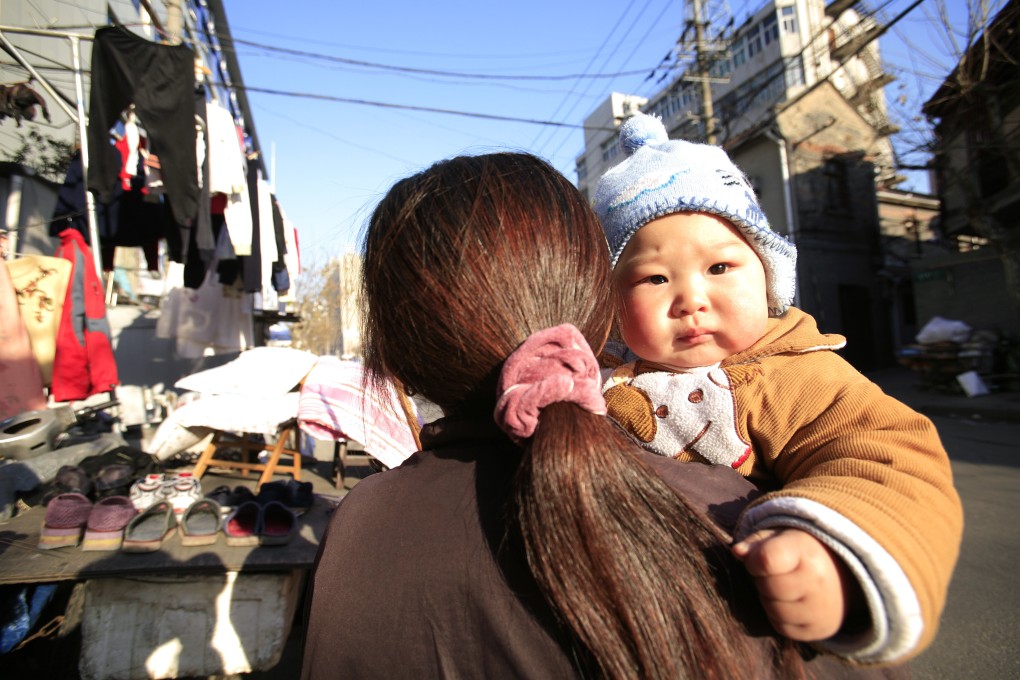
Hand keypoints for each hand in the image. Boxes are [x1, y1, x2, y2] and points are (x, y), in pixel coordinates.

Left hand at [732, 528, 860, 640]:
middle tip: (774, 573)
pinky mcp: (818, 630)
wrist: (840, 577)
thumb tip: (737, 551)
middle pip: (767, 587)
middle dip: (762, 580)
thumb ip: (756, 543)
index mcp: (806, 552)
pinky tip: (790, 602)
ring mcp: (820, 609)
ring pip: (772, 610)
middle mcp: (818, 582)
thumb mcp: (780, 538)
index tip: (758, 559)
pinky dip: (778, 616)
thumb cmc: (800, 553)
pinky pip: (781, 626)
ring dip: (769, 599)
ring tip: (782, 586)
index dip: (754, 561)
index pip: (767, 560)